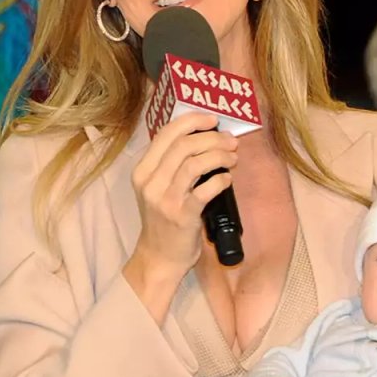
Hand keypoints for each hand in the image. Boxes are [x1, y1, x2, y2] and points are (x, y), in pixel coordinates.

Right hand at [128, 114, 238, 275]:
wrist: (159, 257)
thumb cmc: (164, 220)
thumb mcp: (158, 188)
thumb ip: (172, 165)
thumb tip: (203, 138)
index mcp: (142, 170)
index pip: (167, 133)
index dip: (192, 120)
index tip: (212, 119)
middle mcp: (150, 181)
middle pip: (184, 145)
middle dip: (213, 138)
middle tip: (231, 141)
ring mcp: (165, 198)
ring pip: (195, 163)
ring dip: (220, 155)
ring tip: (233, 157)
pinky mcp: (182, 215)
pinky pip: (205, 189)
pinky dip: (221, 180)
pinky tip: (228, 180)